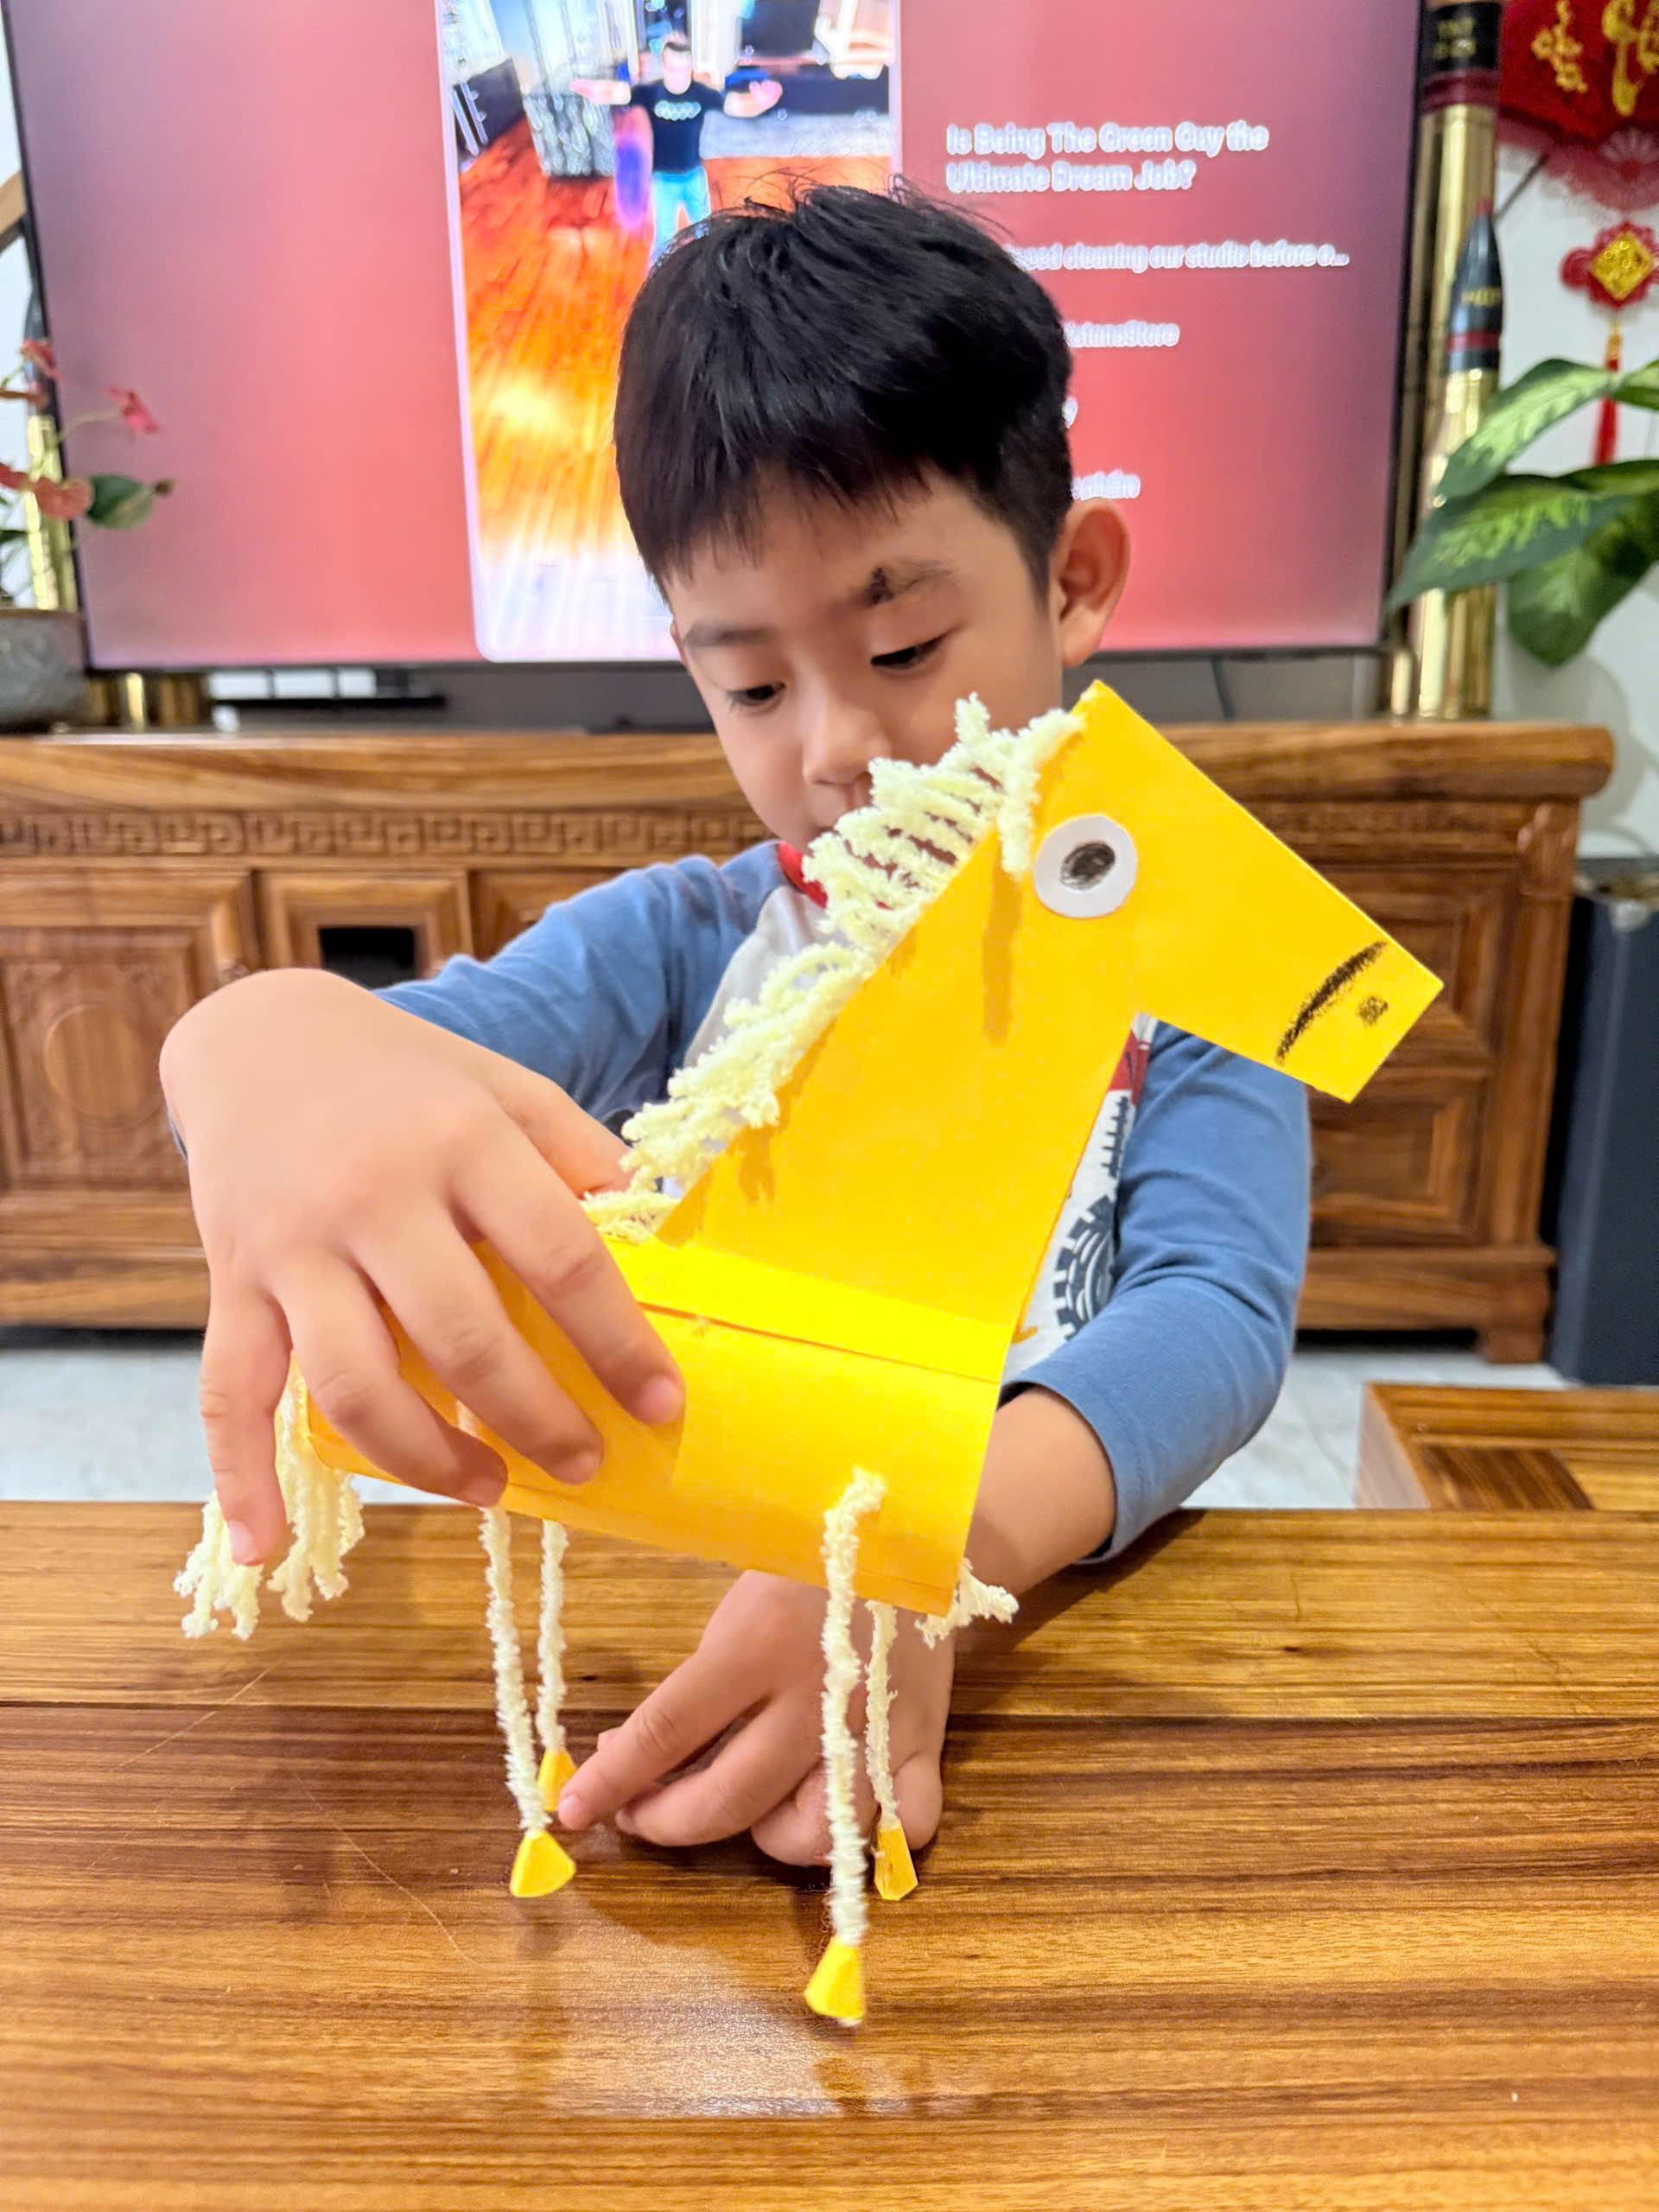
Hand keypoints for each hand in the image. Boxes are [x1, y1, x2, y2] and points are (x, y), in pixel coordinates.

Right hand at [160, 967, 682, 1566]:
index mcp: (463, 1144)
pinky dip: (239, 1476)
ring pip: (356, 1384)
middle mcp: (375, 1198)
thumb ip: (582, 1156)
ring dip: (426, 1459)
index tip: (662, 1405)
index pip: (560, 1257)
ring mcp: (295, 1248)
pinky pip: (227, 1392)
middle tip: (586, 1463)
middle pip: (463, 1338)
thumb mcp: (507, 1090)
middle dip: (536, 1417)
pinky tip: (262, 1545)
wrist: (260, 1040)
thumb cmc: (411, 1080)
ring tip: (489, 1488)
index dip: (618, 1342)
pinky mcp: (233, 1284)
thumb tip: (664, 1238)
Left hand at [556, 1571, 955, 1862]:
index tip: (571, 1810)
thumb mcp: (739, 1604)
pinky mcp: (926, 1744)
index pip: (667, 1729)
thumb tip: (640, 1755)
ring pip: (812, 1838)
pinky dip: (868, 1837)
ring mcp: (875, 1730)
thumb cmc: (807, 1557)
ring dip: (765, 1835)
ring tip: (750, 1802)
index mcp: (757, 1646)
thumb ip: (703, 1683)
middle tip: (639, 1813)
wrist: (912, 1529)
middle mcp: (814, 1699)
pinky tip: (838, 1806)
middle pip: (727, 1801)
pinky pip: (902, 1829)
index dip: (613, 1778)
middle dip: (665, 1822)